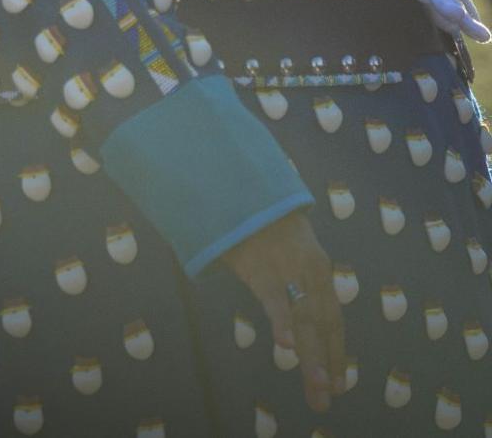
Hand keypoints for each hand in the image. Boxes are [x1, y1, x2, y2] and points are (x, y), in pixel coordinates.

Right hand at [221, 210, 346, 413]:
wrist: (248, 188)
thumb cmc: (268, 222)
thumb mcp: (294, 249)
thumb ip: (301, 281)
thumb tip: (303, 317)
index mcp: (320, 270)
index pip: (333, 319)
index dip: (337, 352)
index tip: (339, 385)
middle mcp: (310, 272)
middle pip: (321, 326)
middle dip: (325, 365)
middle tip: (326, 399)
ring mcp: (287, 270)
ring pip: (303, 319)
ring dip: (311, 355)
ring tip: (318, 387)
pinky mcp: (261, 266)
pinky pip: (273, 298)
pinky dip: (282, 320)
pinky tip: (287, 345)